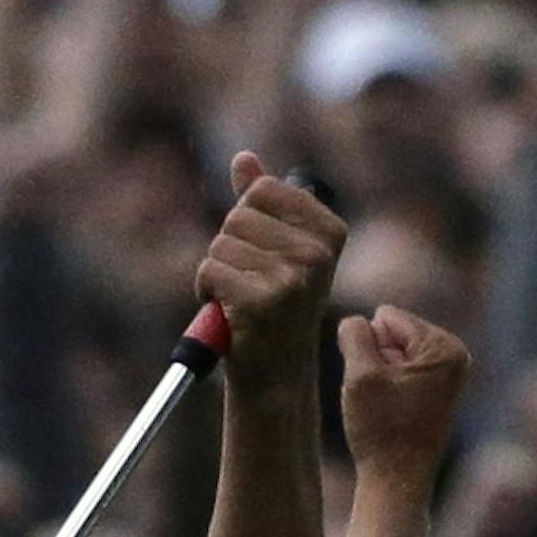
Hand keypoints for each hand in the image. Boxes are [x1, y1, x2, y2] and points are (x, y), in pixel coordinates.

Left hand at [196, 155, 344, 397]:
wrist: (275, 377)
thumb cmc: (276, 311)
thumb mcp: (279, 251)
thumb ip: (264, 203)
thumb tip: (243, 158)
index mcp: (329, 231)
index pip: (263, 188)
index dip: (247, 218)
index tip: (260, 252)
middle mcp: (317, 253)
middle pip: (238, 214)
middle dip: (228, 247)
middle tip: (246, 283)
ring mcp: (292, 277)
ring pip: (221, 242)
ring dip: (216, 272)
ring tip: (237, 299)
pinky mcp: (262, 301)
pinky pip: (210, 269)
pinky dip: (206, 290)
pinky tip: (226, 312)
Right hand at [337, 304, 469, 490]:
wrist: (397, 485)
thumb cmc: (381, 433)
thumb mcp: (361, 376)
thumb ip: (354, 334)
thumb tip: (357, 320)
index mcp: (445, 346)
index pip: (387, 318)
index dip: (369, 349)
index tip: (378, 387)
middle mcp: (455, 356)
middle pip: (394, 335)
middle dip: (377, 362)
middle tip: (381, 402)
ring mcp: (450, 375)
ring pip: (394, 356)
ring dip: (379, 378)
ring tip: (386, 410)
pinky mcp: (439, 393)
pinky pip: (401, 376)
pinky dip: (387, 391)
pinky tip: (391, 417)